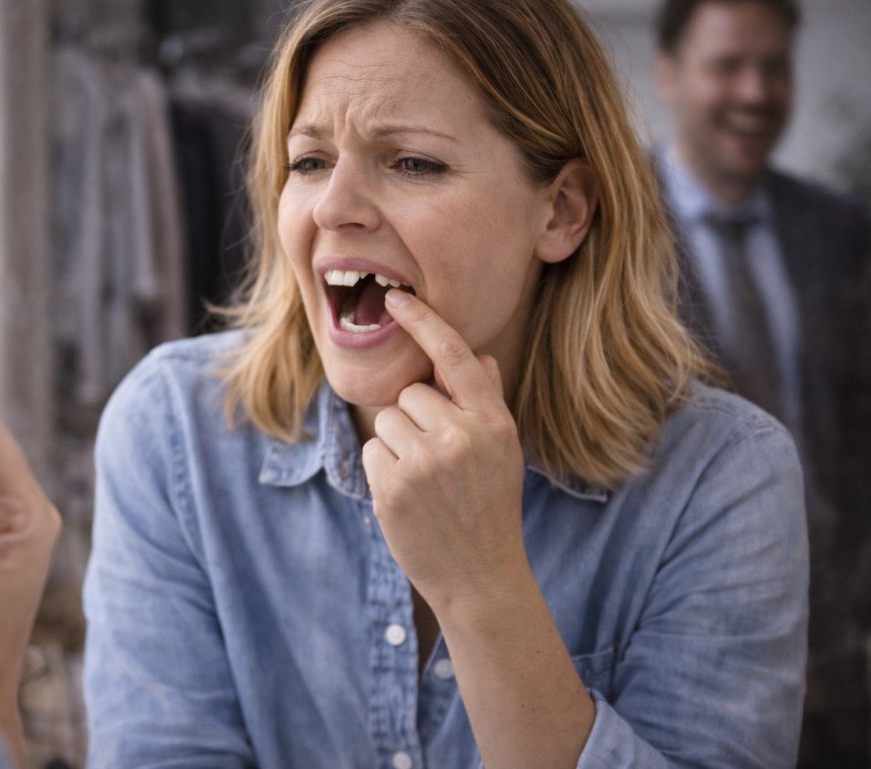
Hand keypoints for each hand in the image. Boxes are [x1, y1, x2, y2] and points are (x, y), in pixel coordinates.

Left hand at [362, 290, 526, 610]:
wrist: (480, 576)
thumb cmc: (489, 506)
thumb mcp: (502, 451)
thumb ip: (486, 401)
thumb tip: (476, 355)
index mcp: (493, 422)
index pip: (455, 356)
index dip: (424, 323)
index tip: (396, 298)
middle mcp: (461, 436)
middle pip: (411, 394)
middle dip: (416, 420)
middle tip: (439, 462)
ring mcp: (425, 463)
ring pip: (387, 421)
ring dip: (397, 445)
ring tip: (425, 481)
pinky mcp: (392, 487)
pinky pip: (372, 449)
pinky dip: (382, 469)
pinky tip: (408, 496)